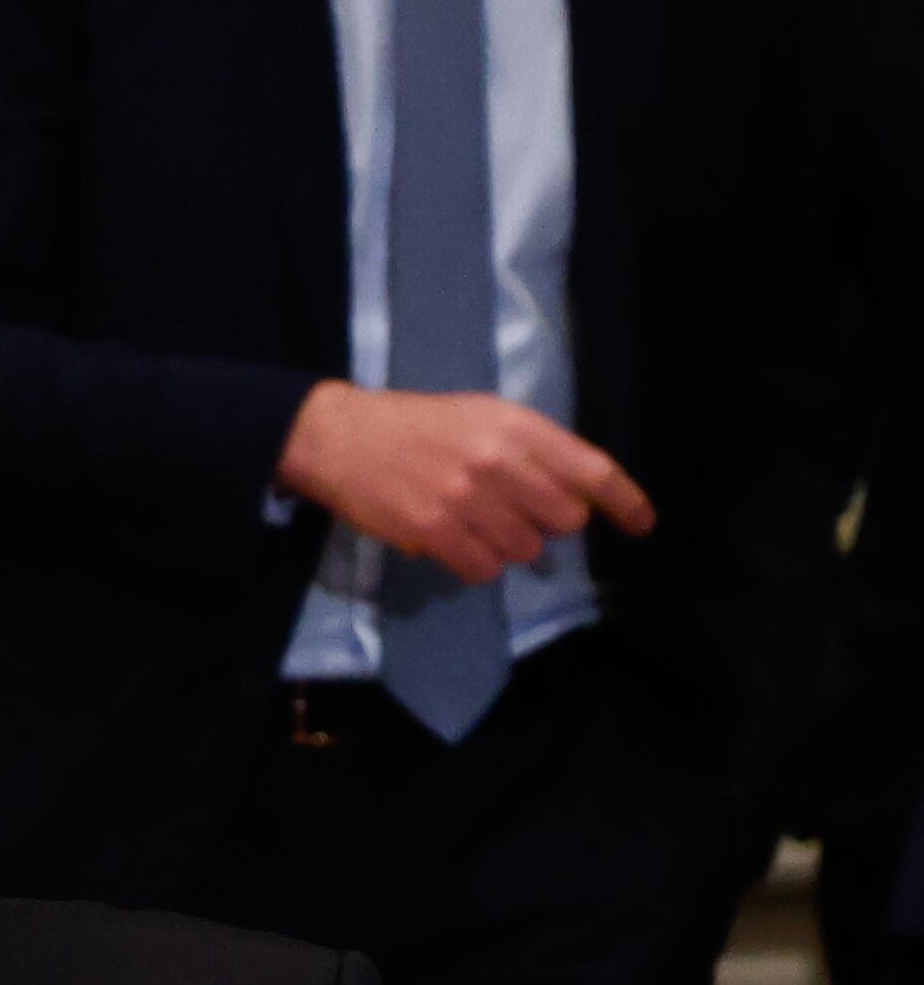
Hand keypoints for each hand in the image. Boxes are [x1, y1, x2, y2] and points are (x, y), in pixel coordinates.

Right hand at [274, 381, 655, 586]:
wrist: (341, 438)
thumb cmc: (417, 424)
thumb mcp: (483, 416)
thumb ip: (532, 450)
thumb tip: (575, 498)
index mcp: (517, 426)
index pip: (591, 470)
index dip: (625, 501)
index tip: (643, 524)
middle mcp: (499, 462)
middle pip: (563, 519)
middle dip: (549, 523)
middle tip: (518, 514)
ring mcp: (466, 499)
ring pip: (523, 549)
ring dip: (508, 545)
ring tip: (477, 524)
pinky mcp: (434, 531)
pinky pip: (482, 569)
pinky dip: (476, 564)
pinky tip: (456, 542)